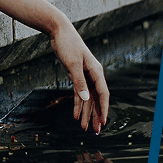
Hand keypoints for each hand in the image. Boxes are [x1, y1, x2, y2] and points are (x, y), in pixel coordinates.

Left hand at [48, 18, 108, 132]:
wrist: (58, 31)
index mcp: (96, 71)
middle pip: (96, 99)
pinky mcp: (76, 75)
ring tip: (85, 127)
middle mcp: (93, 75)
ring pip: (88, 98)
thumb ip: (79, 82)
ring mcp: (85, 75)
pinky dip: (78, 104)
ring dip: (86, 112)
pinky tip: (76, 115)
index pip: (103, 94)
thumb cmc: (67, 44)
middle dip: (96, 115)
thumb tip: (86, 98)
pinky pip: (79, 93)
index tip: (103, 122)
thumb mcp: (72, 64)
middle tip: (96, 131)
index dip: (104, 109)